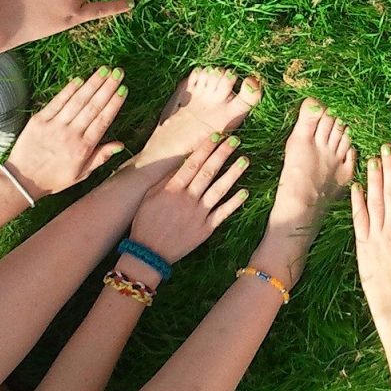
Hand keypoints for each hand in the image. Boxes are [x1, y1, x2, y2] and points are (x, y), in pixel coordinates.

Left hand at [4, 67, 128, 197]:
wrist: (22, 181)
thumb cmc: (53, 179)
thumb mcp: (81, 175)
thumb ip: (101, 158)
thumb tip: (120, 144)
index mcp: (83, 148)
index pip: (103, 120)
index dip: (114, 103)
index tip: (123, 88)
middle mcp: (71, 134)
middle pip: (93, 106)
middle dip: (107, 87)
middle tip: (118, 72)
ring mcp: (54, 126)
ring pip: (77, 101)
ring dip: (92, 84)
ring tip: (103, 70)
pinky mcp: (39, 121)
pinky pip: (57, 102)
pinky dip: (69, 90)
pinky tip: (79, 79)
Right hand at [129, 132, 248, 262]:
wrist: (149, 254)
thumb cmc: (145, 223)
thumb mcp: (149, 198)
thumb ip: (165, 181)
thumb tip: (181, 164)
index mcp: (172, 189)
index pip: (192, 163)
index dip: (205, 148)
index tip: (216, 136)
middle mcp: (187, 199)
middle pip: (208, 172)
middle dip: (222, 154)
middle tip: (235, 140)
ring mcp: (198, 214)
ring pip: (219, 189)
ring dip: (233, 174)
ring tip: (245, 160)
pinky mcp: (206, 229)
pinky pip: (223, 213)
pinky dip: (235, 202)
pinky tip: (245, 191)